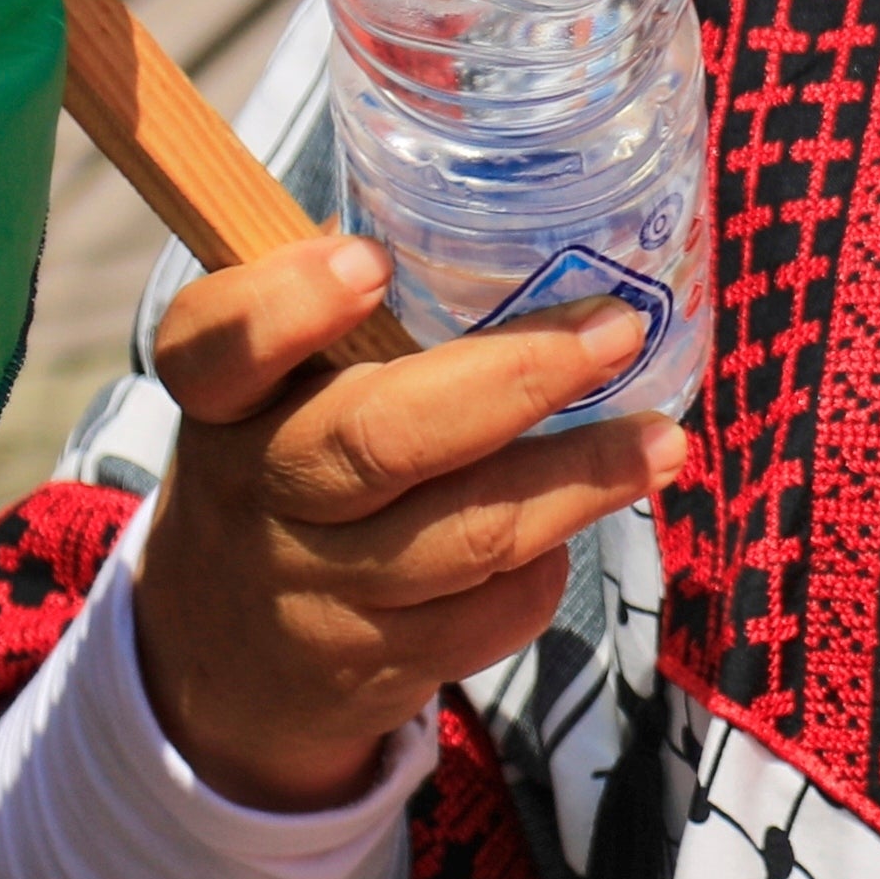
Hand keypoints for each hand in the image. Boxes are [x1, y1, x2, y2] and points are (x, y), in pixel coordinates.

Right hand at [134, 234, 683, 813]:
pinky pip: (485, 615)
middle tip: (618, 331)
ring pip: (463, 534)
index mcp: (225, 402)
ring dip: (580, 481)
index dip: (289, 306)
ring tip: (663, 441)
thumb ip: (348, 317)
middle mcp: (258, 493)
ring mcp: (315, 588)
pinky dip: (545, 568)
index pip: (216, 344)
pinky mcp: (375, 663)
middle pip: (381, 439)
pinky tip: (581, 521)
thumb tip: (504, 215)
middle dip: (516, 380)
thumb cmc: (285, 469)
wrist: (220, 663)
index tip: (370, 261)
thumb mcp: (275, 395)